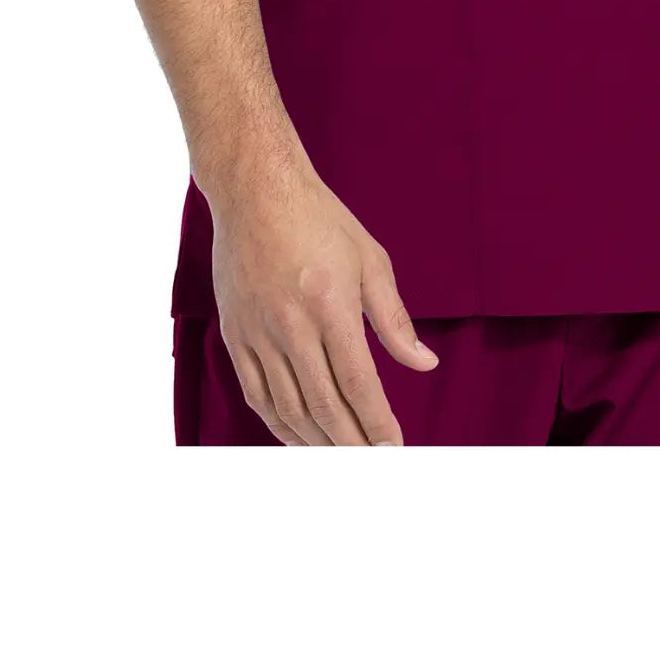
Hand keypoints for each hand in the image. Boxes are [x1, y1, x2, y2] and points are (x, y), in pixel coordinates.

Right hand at [207, 154, 436, 444]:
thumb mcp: (372, 261)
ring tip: (340, 458)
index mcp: (331, 306)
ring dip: (315, 440)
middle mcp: (291, 327)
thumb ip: (395, 320)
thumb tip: (423, 363)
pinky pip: (256, 393)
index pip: (358, 381)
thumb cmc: (322, 222)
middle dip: (349, 442)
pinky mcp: (236, 335)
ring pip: (287, 406)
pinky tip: (298, 437)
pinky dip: (278, 423)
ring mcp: (258, 334)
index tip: (393, 446)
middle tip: (370, 464)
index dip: (376, 420)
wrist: (257, 195)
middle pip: (323, 404)